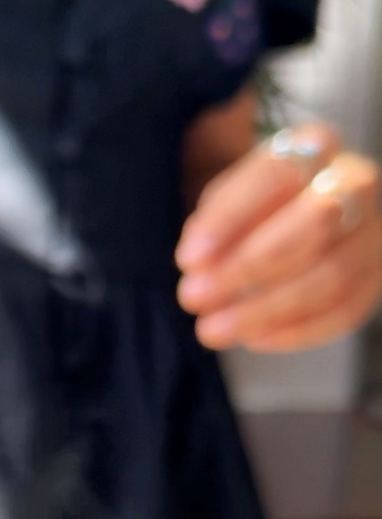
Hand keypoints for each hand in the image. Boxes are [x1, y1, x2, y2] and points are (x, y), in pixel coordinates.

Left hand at [175, 122, 381, 352]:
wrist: (303, 219)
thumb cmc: (259, 208)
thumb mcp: (229, 200)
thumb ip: (213, 224)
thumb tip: (198, 265)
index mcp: (314, 147)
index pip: (277, 175)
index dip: (231, 219)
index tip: (188, 260)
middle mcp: (354, 182)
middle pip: (317, 223)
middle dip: (249, 267)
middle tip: (194, 297)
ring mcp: (372, 232)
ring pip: (331, 276)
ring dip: (265, 310)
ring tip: (213, 329)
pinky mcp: (375, 278)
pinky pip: (343, 312)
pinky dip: (294, 332)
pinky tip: (253, 338)